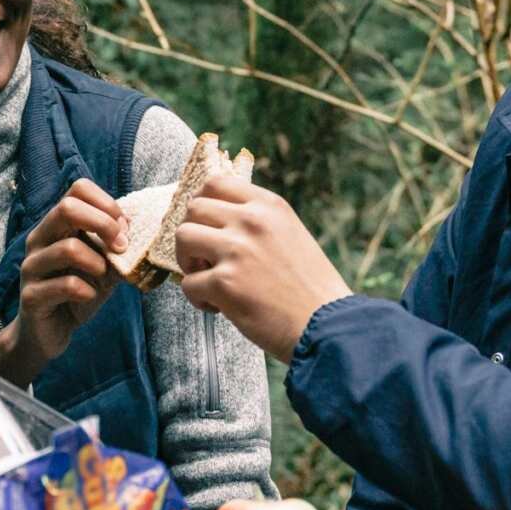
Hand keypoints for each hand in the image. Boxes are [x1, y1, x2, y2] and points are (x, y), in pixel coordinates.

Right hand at [0, 178, 126, 386]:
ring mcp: (32, 266)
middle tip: (121, 247)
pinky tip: (89, 296)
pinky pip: (66, 285)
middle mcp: (39, 239)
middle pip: (67, 207)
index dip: (106, 203)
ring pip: (68, 247)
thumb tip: (142, 232)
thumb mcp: (102, 265)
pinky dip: (88, 290)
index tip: (123, 228)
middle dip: (104, 225)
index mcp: (56, 225)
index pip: (77, 189)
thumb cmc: (77, 292)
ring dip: (98, 263)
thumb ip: (116, 248)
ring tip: (103, 277)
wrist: (49, 332)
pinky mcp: (31, 295)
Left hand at [176, 176, 351, 362]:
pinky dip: (196, 298)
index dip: (201, 203)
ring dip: (187, 262)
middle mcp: (252, 221)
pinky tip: (218, 308)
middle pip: (193, 208)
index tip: (205, 225)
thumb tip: (218, 219)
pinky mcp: (225, 284)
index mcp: (269, 206)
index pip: (215, 183)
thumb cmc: (311, 288)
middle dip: (192, 234)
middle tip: (205, 259)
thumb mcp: (291, 234)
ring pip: (182, 238)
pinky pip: (187, 283)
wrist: (327, 326)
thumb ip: (259, 222)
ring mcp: (237, 250)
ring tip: (207, 280)